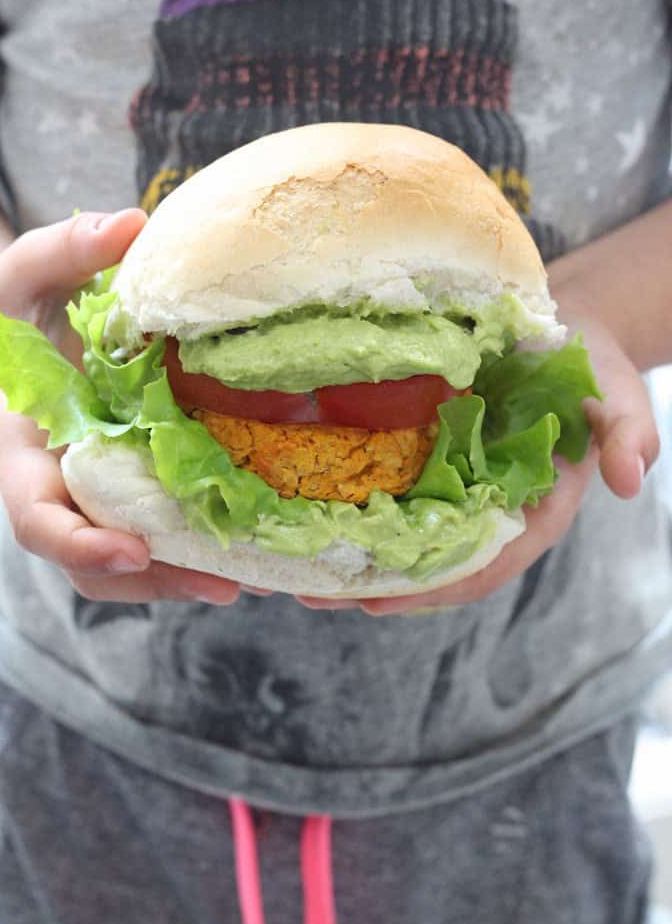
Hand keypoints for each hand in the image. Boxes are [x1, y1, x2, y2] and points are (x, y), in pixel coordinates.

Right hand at [0, 210, 240, 604]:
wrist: (44, 334)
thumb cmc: (27, 309)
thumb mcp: (29, 274)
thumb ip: (64, 250)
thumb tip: (128, 225)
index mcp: (27, 454)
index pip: (38, 518)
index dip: (79, 545)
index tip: (132, 551)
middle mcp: (68, 488)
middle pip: (100, 561)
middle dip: (159, 582)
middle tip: (226, 584)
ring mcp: (109, 495)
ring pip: (143, 562)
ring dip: (198, 574)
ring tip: (266, 576)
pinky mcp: (149, 486)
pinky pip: (177, 528)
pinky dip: (216, 542)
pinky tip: (271, 542)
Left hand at [298, 308, 658, 615]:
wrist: (559, 323)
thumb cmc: (589, 361)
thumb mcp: (618, 392)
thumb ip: (628, 433)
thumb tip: (627, 481)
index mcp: (536, 508)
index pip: (488, 561)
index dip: (437, 586)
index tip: (380, 600)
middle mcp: (491, 507)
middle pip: (434, 562)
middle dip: (378, 584)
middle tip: (313, 596)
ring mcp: (457, 483)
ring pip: (408, 536)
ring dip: (357, 557)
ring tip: (296, 574)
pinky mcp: (432, 454)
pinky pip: (396, 490)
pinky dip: (358, 508)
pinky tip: (310, 513)